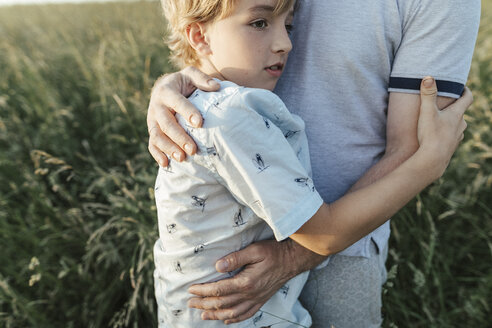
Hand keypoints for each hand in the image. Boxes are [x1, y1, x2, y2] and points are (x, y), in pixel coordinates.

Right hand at [147, 67, 219, 165]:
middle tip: (193, 150)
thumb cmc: (183, 82)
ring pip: (157, 136)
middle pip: (166, 124)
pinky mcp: (152, 130)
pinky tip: (166, 164)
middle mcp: (156, 106)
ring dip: (169, 149)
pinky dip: (157, 155)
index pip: (177, 102)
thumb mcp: (190, 75)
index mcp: (166, 91)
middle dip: (179, 138)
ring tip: (182, 159)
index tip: (199, 123)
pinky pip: (152, 144)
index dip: (187, 112)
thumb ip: (202, 79)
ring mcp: (152, 120)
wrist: (165, 87)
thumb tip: (217, 86)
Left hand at [187, 239, 324, 323]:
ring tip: (202, 314)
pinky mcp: (261, 300)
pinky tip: (226, 319)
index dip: (203, 291)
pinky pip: (246, 314)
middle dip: (204, 303)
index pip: (219, 290)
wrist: (293, 260)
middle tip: (190, 302)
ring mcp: (256, 299)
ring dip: (215, 314)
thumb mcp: (254, 250)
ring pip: (232, 312)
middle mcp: (250, 295)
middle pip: (222, 303)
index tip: (191, 289)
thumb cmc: (273, 252)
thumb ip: (235, 258)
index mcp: (246, 282)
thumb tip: (217, 266)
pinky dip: (234, 319)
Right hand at [417, 77, 471, 175]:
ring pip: (457, 126)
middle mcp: (460, 125)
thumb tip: (428, 77)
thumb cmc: (431, 135)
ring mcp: (457, 137)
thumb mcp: (427, 112)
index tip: (461, 87)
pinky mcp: (451, 148)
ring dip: (450, 122)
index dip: (465, 91)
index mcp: (456, 114)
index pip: (467, 98)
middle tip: (444, 103)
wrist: (433, 160)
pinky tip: (437, 137)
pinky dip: (446, 134)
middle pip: (461, 113)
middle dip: (454, 107)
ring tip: (439, 121)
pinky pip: (451, 138)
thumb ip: (428, 94)